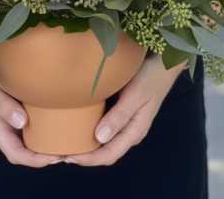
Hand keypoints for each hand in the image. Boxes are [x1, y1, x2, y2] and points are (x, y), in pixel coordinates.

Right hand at [0, 58, 63, 167]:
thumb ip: (0, 102)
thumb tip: (22, 123)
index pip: (15, 153)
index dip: (34, 160)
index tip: (55, 157)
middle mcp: (4, 123)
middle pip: (25, 149)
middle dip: (46, 154)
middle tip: (70, 149)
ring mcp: (11, 112)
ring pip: (30, 135)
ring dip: (48, 139)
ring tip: (70, 135)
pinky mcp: (17, 100)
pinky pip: (33, 117)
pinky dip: (47, 122)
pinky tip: (61, 114)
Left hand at [65, 54, 184, 166]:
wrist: (163, 64)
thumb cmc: (150, 78)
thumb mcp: (135, 95)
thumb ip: (119, 116)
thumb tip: (99, 138)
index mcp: (134, 132)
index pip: (109, 155)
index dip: (88, 160)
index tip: (67, 156)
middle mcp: (129, 131)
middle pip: (105, 152)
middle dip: (84, 156)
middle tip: (60, 151)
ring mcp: (126, 122)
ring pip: (105, 141)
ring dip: (86, 144)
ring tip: (66, 140)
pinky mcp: (122, 112)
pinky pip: (105, 127)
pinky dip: (91, 130)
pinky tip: (78, 123)